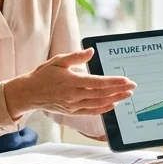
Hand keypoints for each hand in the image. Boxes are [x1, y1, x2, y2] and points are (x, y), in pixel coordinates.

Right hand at [5, 49, 134, 118]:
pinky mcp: (72, 111)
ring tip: (127, 95)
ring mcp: (73, 105)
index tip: (126, 80)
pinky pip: (91, 111)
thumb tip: (91, 51)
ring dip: (115, 99)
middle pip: (102, 94)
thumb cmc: (44, 75)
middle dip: (119, 90)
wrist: (30, 93)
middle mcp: (74, 95)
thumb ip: (76, 57)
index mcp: (72, 81)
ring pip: (99, 104)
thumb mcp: (58, 61)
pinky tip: (113, 104)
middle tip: (133, 87)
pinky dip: (103, 109)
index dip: (114, 82)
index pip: (98, 82)